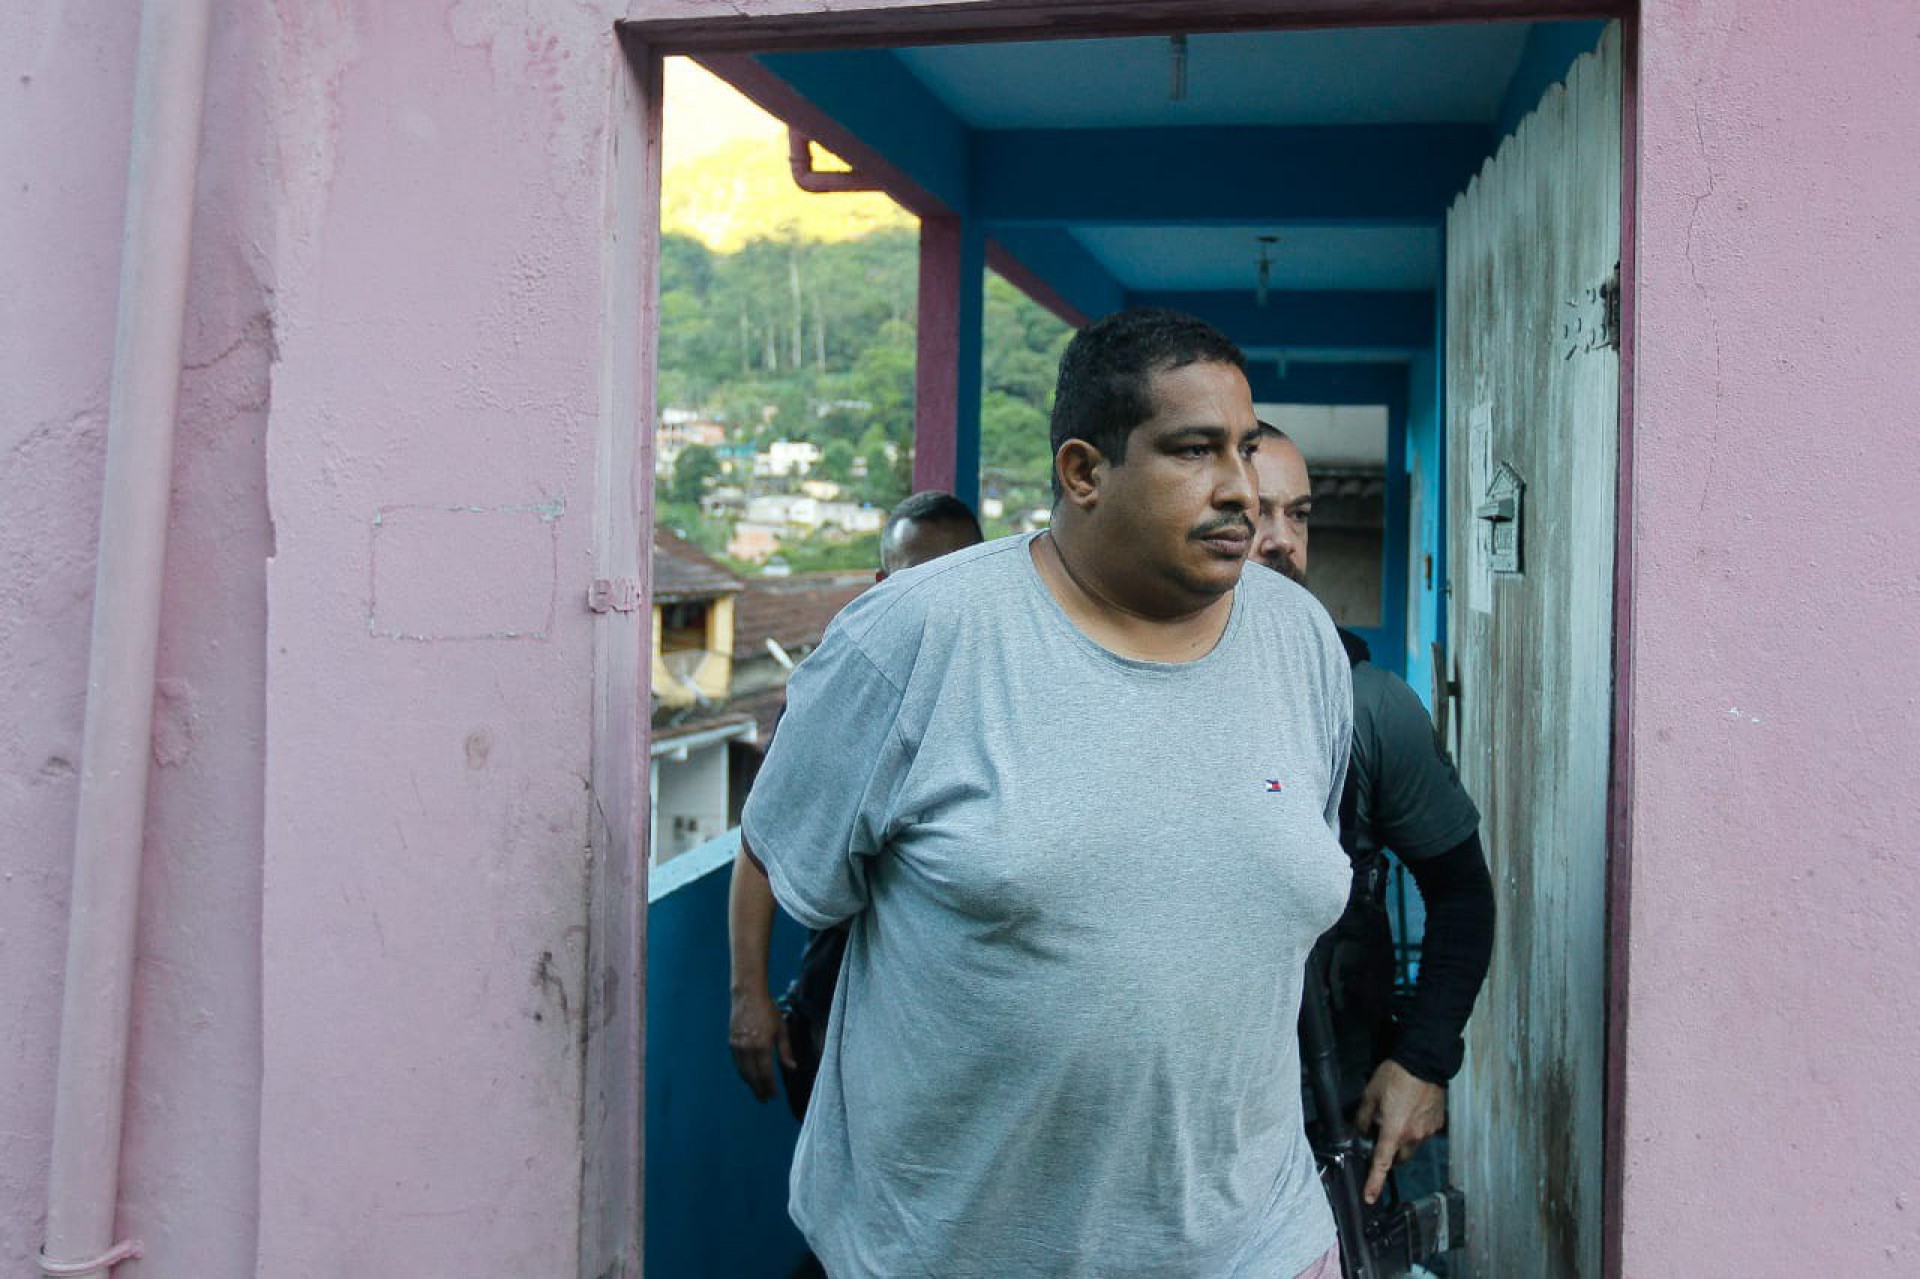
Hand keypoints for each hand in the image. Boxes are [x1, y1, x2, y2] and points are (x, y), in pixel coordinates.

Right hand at [728, 985, 794, 1102]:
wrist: (747, 995)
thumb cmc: (768, 1010)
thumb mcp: (782, 1029)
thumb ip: (786, 1051)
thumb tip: (791, 1068)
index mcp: (762, 1047)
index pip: (766, 1074)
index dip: (770, 1087)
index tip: (774, 1096)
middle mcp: (748, 1049)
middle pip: (752, 1077)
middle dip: (759, 1090)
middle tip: (764, 1099)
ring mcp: (737, 1047)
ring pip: (743, 1072)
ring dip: (750, 1083)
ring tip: (757, 1090)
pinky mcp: (731, 1042)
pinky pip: (737, 1063)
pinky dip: (743, 1072)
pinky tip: (749, 1075)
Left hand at [1355, 1059, 1446, 1203]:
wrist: (1424, 1061)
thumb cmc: (1395, 1076)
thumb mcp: (1370, 1094)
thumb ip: (1363, 1117)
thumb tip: (1360, 1130)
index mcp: (1394, 1131)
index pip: (1382, 1163)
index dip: (1374, 1182)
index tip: (1369, 1198)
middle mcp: (1413, 1136)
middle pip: (1399, 1157)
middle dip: (1390, 1152)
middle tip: (1381, 1134)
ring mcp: (1428, 1131)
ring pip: (1412, 1145)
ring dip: (1403, 1139)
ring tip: (1398, 1114)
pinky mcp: (1437, 1123)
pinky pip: (1423, 1133)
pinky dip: (1415, 1127)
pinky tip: (1411, 1110)